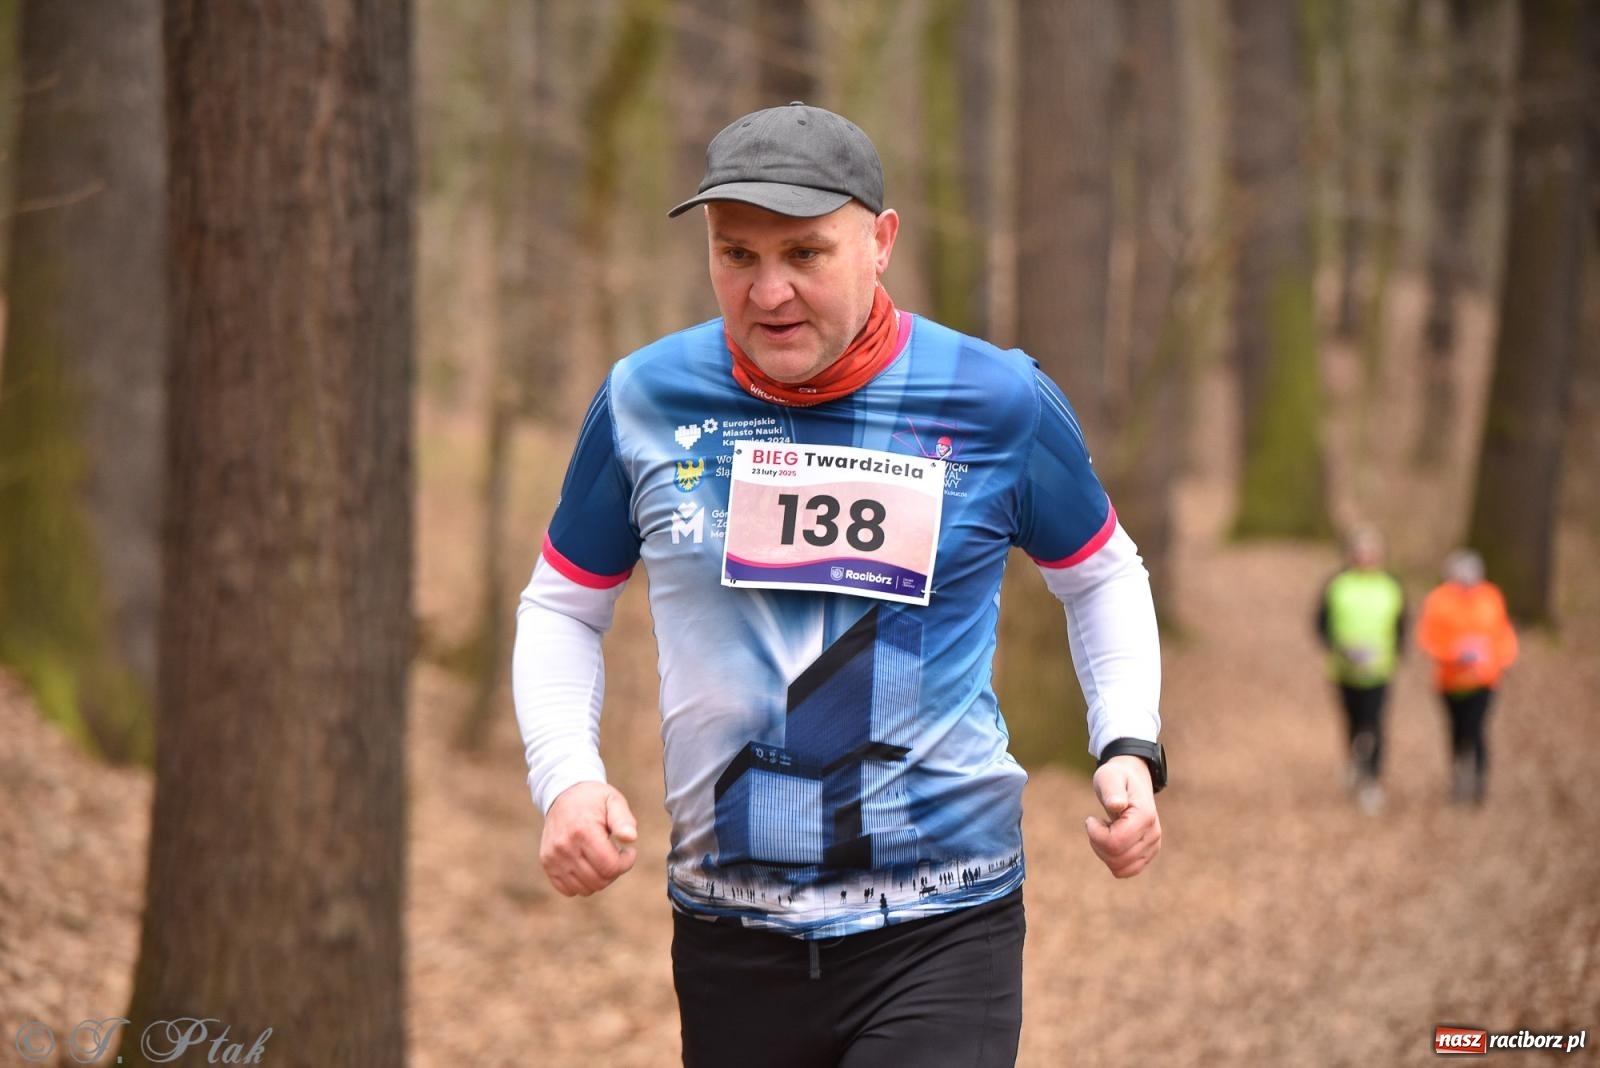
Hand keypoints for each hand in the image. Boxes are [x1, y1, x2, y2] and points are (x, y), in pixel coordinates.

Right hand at [540, 781, 638, 896]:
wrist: (563, 794)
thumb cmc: (594, 799)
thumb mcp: (613, 801)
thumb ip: (623, 820)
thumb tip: (630, 838)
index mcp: (583, 830)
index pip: (610, 866)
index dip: (626, 863)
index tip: (628, 851)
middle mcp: (564, 846)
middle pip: (599, 880)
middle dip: (614, 871)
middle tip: (616, 854)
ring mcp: (553, 857)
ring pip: (585, 889)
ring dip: (600, 878)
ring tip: (602, 858)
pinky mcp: (547, 863)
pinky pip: (568, 890)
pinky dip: (582, 884)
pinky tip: (588, 865)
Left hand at [1085, 755, 1161, 878]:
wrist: (1132, 780)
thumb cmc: (1117, 777)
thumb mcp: (1109, 776)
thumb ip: (1111, 789)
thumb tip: (1117, 805)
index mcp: (1145, 816)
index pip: (1116, 842)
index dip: (1096, 834)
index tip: (1091, 818)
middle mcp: (1153, 834)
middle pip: (1116, 858)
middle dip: (1097, 843)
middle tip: (1096, 824)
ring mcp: (1153, 846)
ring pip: (1119, 868)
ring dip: (1103, 852)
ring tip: (1104, 831)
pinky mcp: (1148, 854)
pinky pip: (1125, 871)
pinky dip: (1111, 860)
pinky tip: (1110, 841)